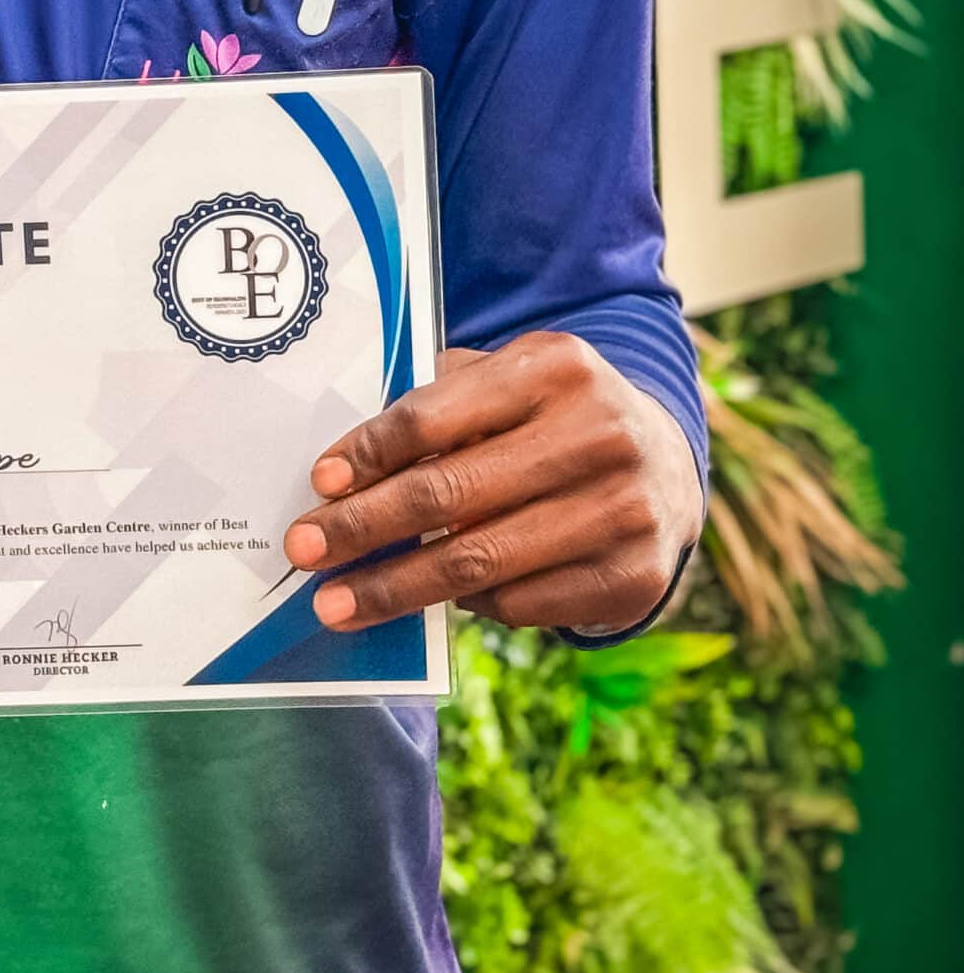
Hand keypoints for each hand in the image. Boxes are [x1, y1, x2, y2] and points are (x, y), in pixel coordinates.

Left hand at [282, 332, 703, 636]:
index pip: (437, 414)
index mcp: (555, 368)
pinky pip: (519, 602)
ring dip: (395, 587)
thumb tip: (344, 470)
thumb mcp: (511, 380)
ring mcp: (622, 511)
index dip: (370, 451)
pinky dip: (465, 604)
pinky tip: (429, 600)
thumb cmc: (554, 417)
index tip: (320, 483)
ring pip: (478, 560)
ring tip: (336, 604)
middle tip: (305, 551)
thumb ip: (443, 404)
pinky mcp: (633, 578)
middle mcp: (598, 434)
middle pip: (449, 493)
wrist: (668, 466)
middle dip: (363, 528)